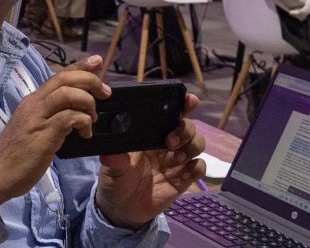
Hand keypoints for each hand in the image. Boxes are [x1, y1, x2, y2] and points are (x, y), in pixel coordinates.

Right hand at [0, 55, 109, 208]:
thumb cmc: (16, 155)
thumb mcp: (33, 129)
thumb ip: (50, 117)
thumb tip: (71, 113)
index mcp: (33, 101)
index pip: (58, 76)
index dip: (80, 66)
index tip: (97, 61)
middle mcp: (34, 103)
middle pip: (64, 78)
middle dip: (90, 80)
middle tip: (105, 93)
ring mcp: (38, 117)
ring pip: (67, 93)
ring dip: (87, 102)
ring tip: (92, 118)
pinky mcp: (44, 133)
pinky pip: (69, 117)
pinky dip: (83, 121)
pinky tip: (85, 133)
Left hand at [95, 93, 205, 229]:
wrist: (122, 209)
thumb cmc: (116, 181)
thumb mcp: (111, 170)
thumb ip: (115, 162)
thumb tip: (110, 155)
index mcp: (148, 135)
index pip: (168, 114)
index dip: (182, 104)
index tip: (189, 100)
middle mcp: (165, 144)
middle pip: (188, 126)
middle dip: (185, 129)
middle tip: (170, 141)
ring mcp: (176, 161)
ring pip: (197, 144)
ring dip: (191, 146)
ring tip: (176, 158)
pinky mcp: (183, 179)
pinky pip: (199, 167)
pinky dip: (196, 168)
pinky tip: (184, 174)